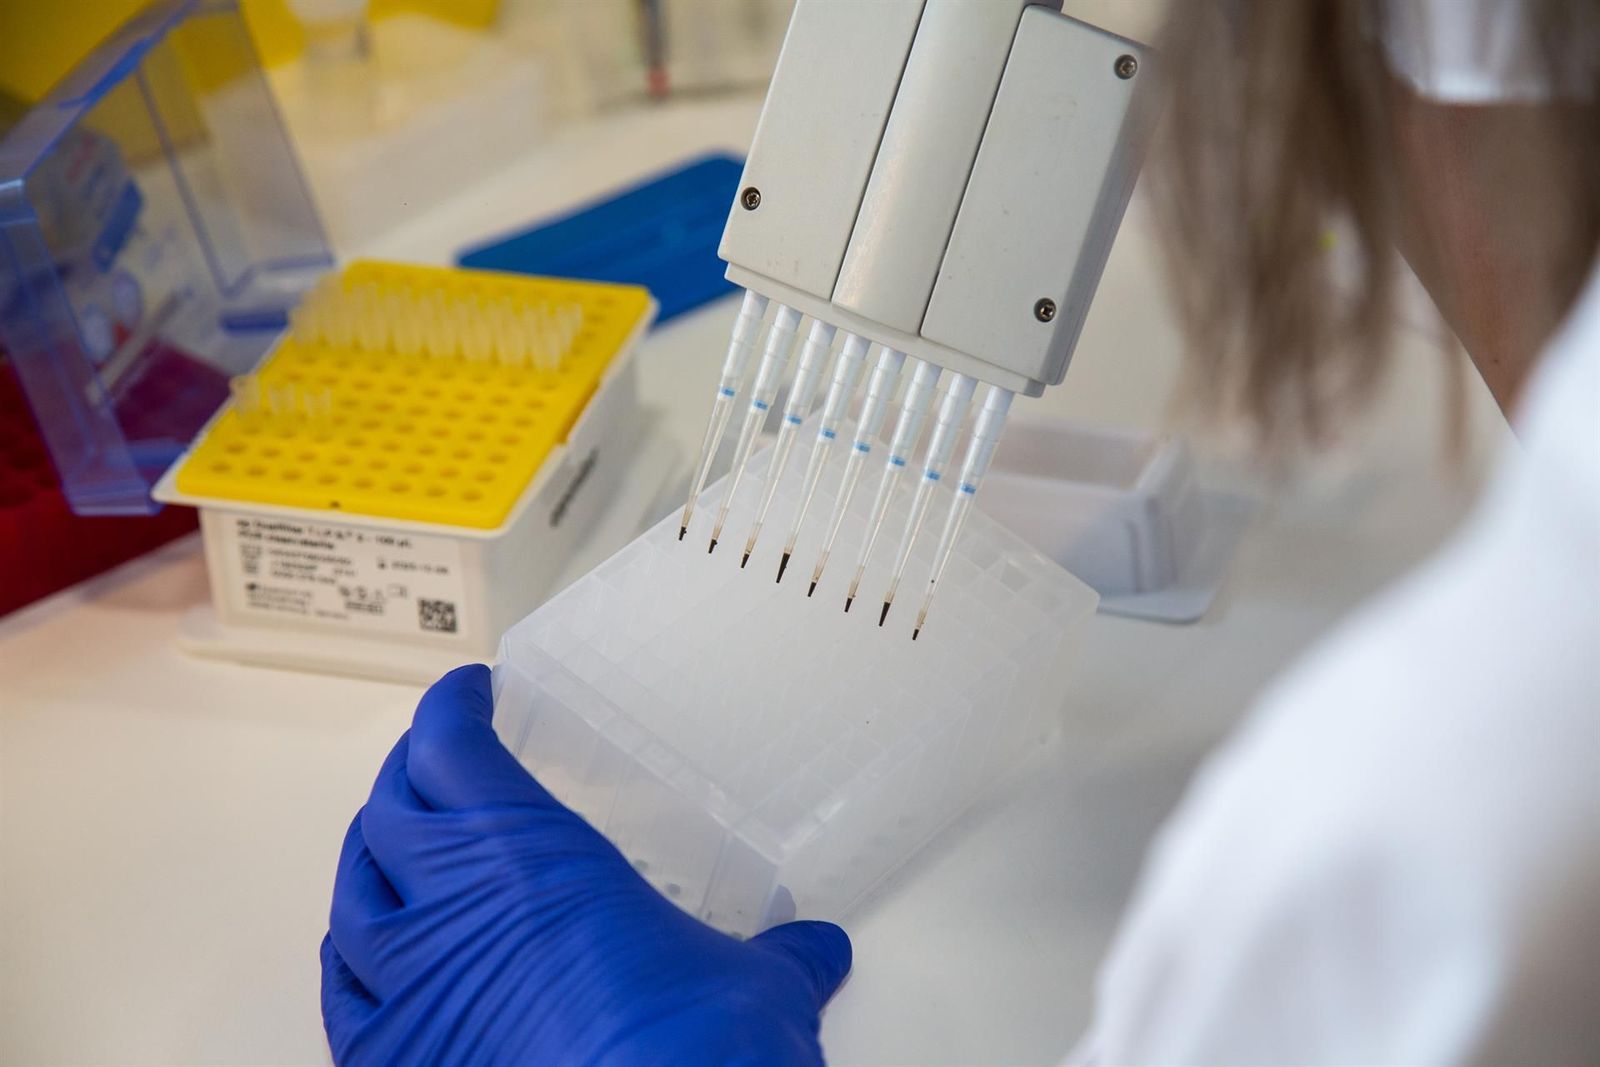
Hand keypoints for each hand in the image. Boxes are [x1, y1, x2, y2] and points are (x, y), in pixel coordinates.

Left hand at [321, 664, 851, 1065]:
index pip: (451, 745)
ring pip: (351, 893)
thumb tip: (813, 952)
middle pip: (391, 806)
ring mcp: (406, 986)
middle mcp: (449, 905)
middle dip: (410, 772)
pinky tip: (362, 954)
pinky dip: (349, 959)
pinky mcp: (388, 1059)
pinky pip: (340, 990)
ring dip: (371, 858)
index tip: (467, 695)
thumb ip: (778, 956)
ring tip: (392, 845)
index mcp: (524, 852)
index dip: (451, 708)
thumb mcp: (754, 985)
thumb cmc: (689, 1049)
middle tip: (434, 761)